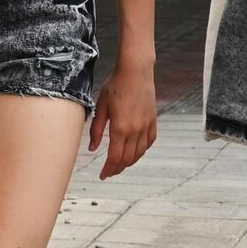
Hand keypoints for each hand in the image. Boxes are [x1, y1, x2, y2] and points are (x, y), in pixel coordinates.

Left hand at [89, 58, 158, 179]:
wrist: (136, 72)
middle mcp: (135, 130)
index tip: (102, 175)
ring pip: (139, 153)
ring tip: (120, 165)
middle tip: (109, 172)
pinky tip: (136, 151)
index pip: (115, 157)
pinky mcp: (153, 120)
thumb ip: (97, 129)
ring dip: (130, 162)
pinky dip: (142, 150)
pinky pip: (149, 142)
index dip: (108, 169)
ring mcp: (146, 126)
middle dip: (117, 168)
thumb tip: (93, 148)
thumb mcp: (101, 107)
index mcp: (120, 128)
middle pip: (127, 158)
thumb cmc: (115, 86)